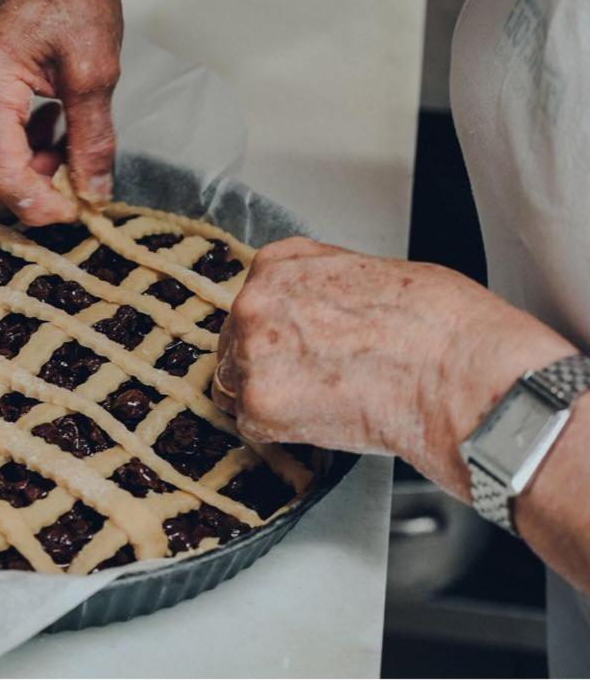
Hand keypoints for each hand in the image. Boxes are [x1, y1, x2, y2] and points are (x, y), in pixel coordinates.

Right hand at [0, 0, 122, 224]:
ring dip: (32, 168)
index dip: (39, 203)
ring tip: (68, 140)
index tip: (73, 210)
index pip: (2, 173)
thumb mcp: (94, 73)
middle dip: (38, 187)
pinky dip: (23, 149)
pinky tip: (50, 125)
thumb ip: (92, 141)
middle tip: (79, 179)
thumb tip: (92, 192)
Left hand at [212, 237, 574, 496]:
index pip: (251, 303)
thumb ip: (321, 291)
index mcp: (280, 264)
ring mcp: (252, 355)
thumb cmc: (437, 323)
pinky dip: (283, 432)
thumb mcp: (370, 274)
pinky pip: (254, 427)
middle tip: (312, 381)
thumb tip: (316, 315)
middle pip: (235, 345)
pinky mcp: (262, 407)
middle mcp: (255, 303)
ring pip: (237, 388)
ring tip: (323, 403)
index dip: (275, 332)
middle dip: (268, 366)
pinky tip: (325, 421)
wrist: (459, 372)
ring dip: (271, 400)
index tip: (294, 347)